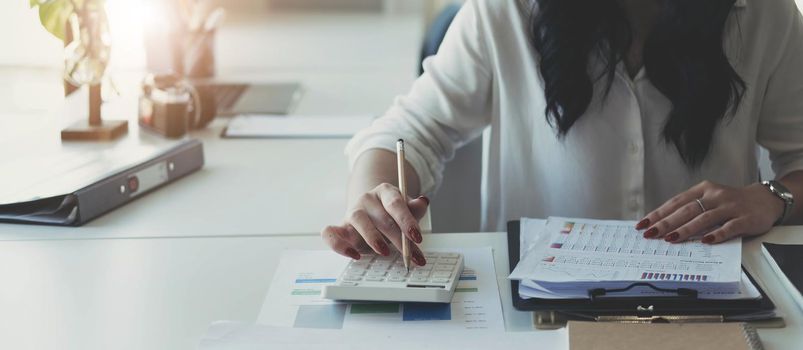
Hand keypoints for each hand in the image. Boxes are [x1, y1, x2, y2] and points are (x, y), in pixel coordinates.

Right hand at [321, 183, 429, 263]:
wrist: (372, 214)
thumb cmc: (392, 214)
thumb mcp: (407, 210)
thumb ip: (415, 209)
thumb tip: (423, 202)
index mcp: (385, 191)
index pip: (396, 203)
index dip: (407, 221)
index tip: (417, 237)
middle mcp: (366, 199)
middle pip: (382, 218)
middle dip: (399, 240)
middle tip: (410, 256)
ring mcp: (351, 212)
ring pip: (358, 221)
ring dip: (372, 238)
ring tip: (385, 252)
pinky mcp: (340, 227)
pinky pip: (331, 233)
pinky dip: (339, 245)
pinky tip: (355, 255)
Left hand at [637, 180, 783, 243]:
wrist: (765, 199)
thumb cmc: (730, 202)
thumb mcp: (709, 198)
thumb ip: (690, 208)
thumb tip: (663, 223)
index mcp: (703, 189)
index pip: (676, 202)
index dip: (659, 213)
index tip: (643, 224)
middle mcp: (715, 196)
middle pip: (687, 210)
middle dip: (666, 222)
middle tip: (651, 233)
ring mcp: (730, 207)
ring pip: (705, 218)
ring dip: (686, 229)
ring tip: (670, 238)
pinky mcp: (745, 219)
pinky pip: (729, 227)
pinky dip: (716, 234)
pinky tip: (705, 241)